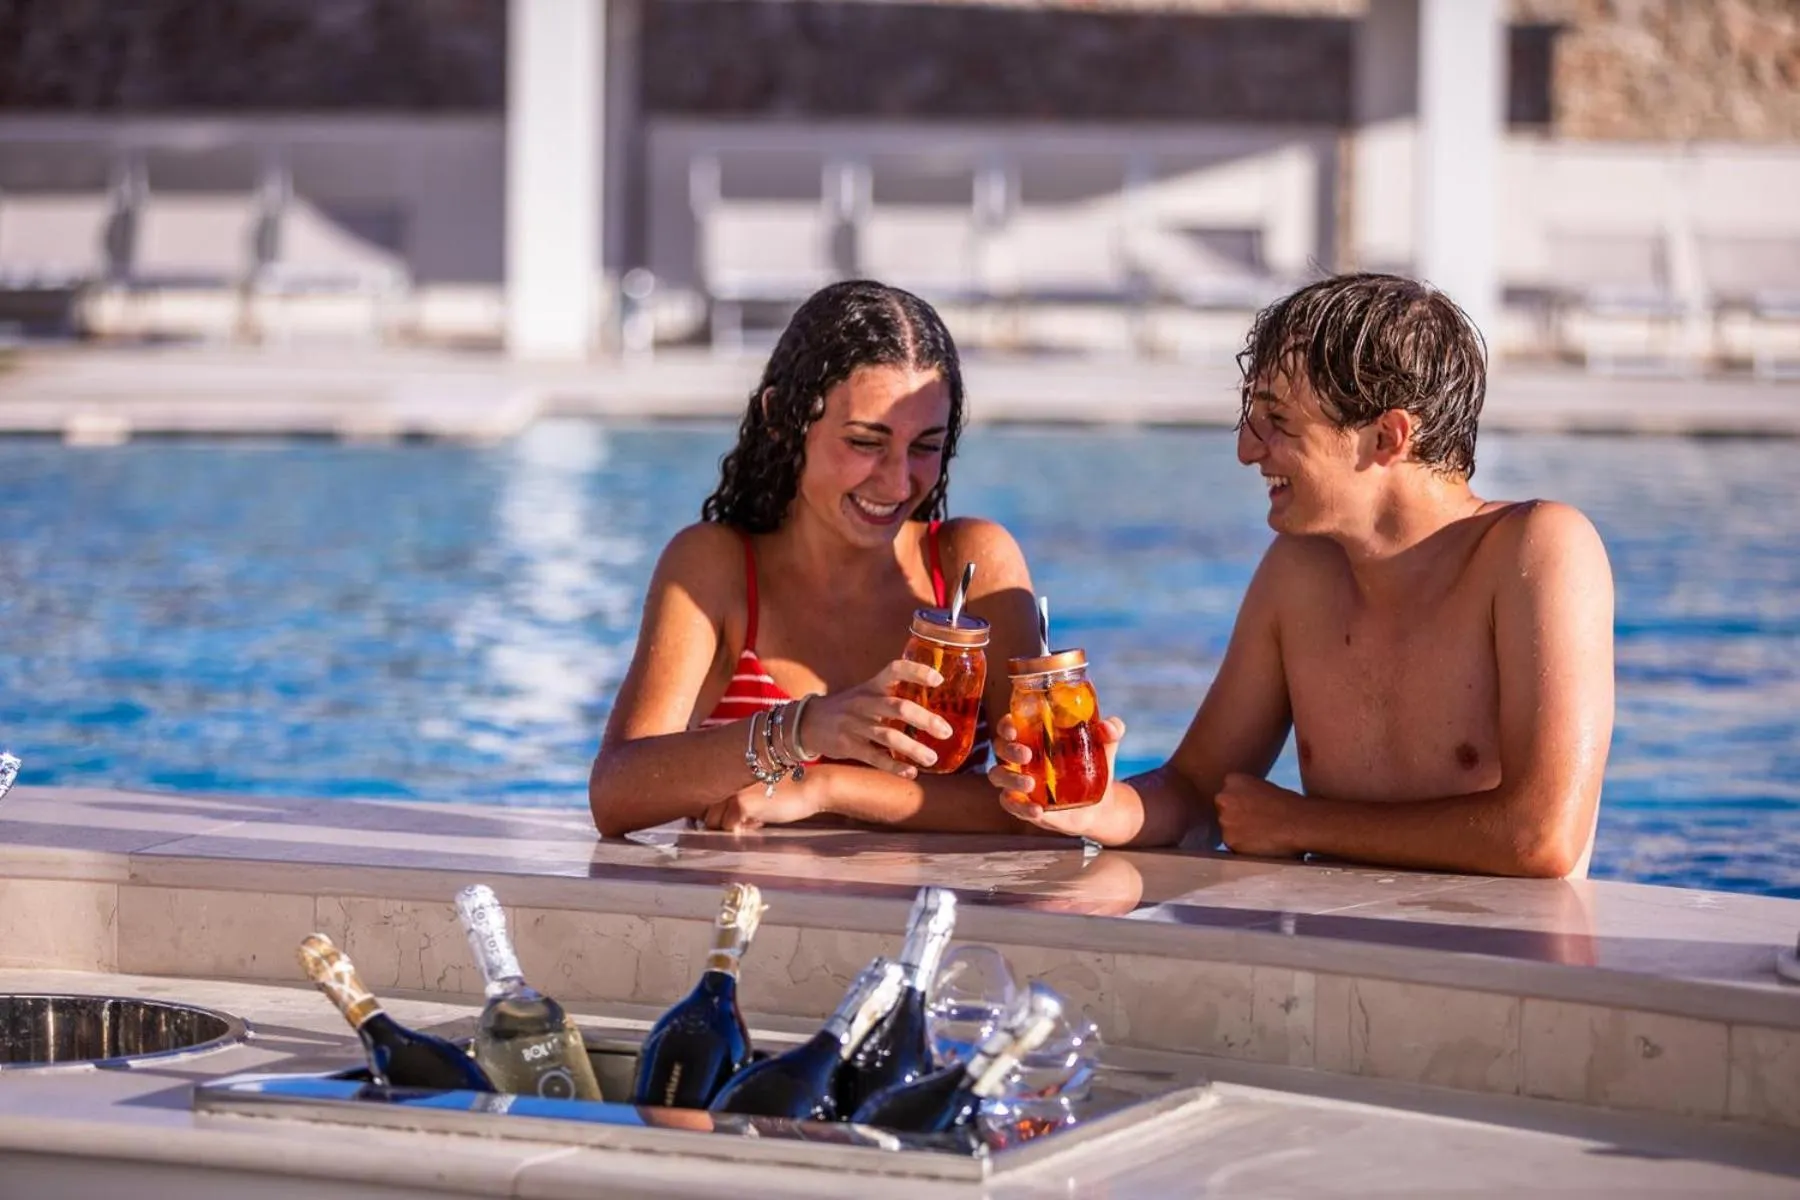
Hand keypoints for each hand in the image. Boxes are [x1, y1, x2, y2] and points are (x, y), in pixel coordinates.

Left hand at [700, 769, 825, 832]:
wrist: (811, 785)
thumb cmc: (789, 787)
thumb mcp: (757, 786)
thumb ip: (737, 794)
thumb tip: (721, 816)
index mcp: (728, 771)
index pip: (707, 801)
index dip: (721, 812)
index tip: (739, 812)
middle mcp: (725, 778)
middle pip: (707, 814)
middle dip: (725, 820)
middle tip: (749, 817)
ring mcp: (730, 791)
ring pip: (714, 823)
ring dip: (734, 825)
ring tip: (756, 817)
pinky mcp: (740, 805)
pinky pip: (729, 828)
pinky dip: (745, 829)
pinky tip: (762, 820)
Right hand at [795, 660, 952, 775]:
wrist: (809, 722)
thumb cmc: (849, 707)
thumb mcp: (867, 693)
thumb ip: (893, 694)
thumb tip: (934, 705)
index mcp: (872, 686)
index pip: (895, 670)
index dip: (917, 672)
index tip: (939, 680)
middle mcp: (865, 702)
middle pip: (898, 707)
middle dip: (925, 720)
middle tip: (946, 732)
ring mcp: (855, 725)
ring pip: (888, 736)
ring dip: (913, 748)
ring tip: (932, 758)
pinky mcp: (848, 746)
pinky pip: (874, 757)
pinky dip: (894, 766)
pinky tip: (910, 772)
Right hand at [989, 712, 1126, 837]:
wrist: (1100, 804)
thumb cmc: (1095, 766)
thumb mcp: (1106, 746)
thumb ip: (1111, 731)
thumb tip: (1109, 727)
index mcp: (1035, 736)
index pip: (1010, 725)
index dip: (1006, 725)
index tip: (1013, 728)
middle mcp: (1022, 757)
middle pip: (1000, 748)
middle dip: (1009, 750)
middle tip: (1027, 754)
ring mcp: (1020, 781)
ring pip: (998, 776)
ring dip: (1011, 779)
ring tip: (1031, 784)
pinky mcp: (1024, 804)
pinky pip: (1011, 805)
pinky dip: (1021, 807)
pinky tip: (1038, 810)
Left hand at [1214, 772, 1303, 858]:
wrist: (1301, 823)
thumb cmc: (1289, 805)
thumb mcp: (1262, 787)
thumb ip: (1244, 794)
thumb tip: (1239, 806)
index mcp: (1232, 780)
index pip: (1227, 796)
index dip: (1239, 806)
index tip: (1252, 811)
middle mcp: (1223, 797)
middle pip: (1223, 813)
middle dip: (1236, 819)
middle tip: (1257, 824)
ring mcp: (1225, 819)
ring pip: (1227, 830)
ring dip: (1239, 834)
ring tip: (1262, 834)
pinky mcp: (1230, 840)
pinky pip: (1233, 846)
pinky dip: (1244, 848)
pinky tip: (1260, 843)